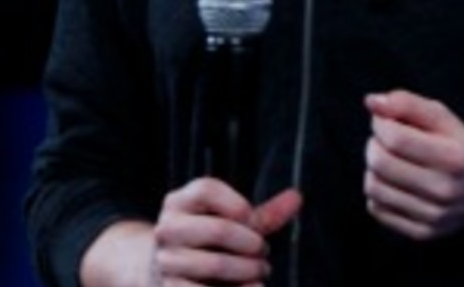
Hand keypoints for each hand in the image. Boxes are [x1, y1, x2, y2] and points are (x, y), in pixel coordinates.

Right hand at [148, 177, 301, 285]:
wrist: (168, 274)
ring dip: (248, 271)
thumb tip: (297, 196)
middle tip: (264, 251)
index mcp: (179, 202)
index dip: (237, 204)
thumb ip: (261, 215)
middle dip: (252, 244)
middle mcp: (168, 228)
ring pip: (216, 265)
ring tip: (260, 272)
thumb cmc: (209, 244)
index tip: (253, 220)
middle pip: (218, 229)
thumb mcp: (230, 225)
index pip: (206, 190)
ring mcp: (166, 261)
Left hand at [361, 89, 463, 240]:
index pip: (394, 139)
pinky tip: (396, 183)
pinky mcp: (421, 232)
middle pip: (380, 163)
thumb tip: (371, 102)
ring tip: (390, 161)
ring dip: (373, 168)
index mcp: (454, 157)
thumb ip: (406, 103)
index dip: (380, 124)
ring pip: (373, 187)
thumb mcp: (441, 116)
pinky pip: (376, 209)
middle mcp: (445, 190)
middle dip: (374, 144)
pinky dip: (379, 192)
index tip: (386, 121)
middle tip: (386, 140)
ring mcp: (433, 216)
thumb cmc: (458, 145)